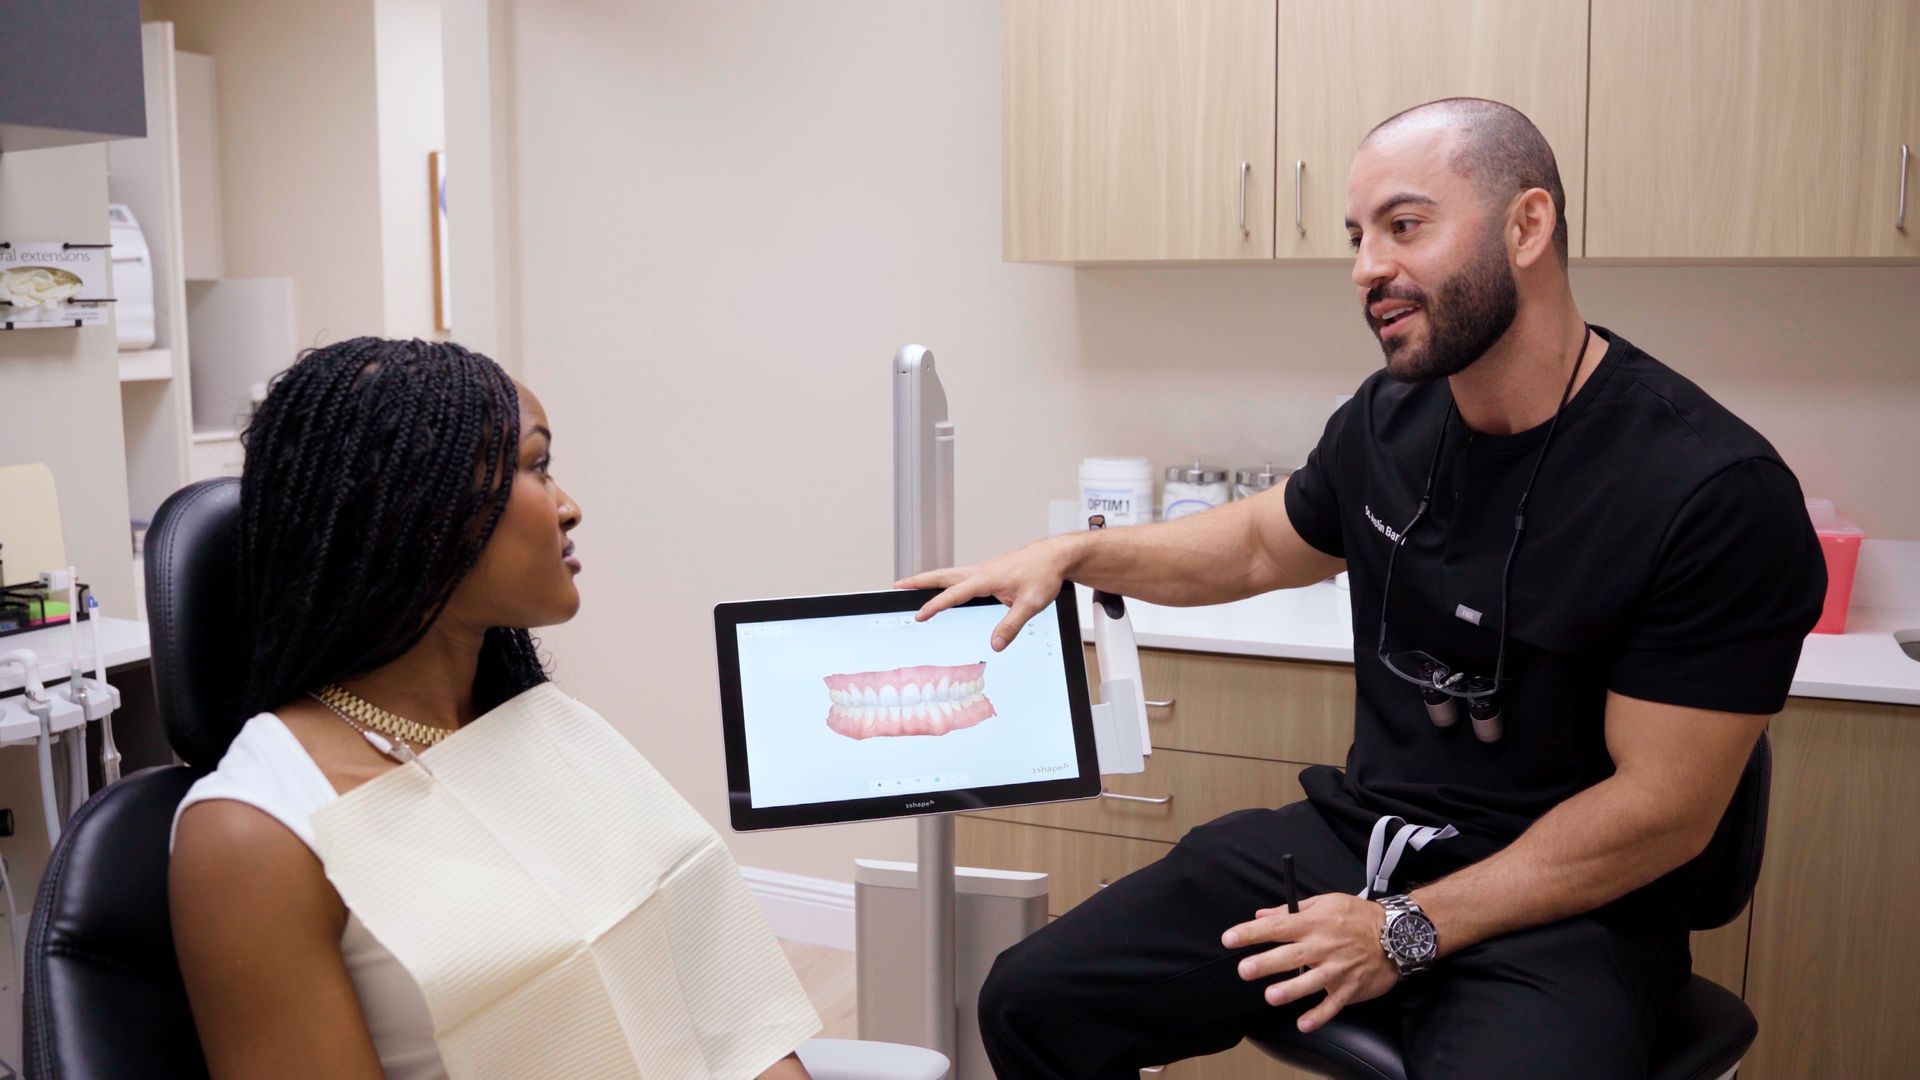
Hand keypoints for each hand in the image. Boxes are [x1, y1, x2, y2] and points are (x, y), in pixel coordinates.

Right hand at [894, 535, 1079, 650]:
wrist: (1054, 556)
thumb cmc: (1043, 575)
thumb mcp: (1031, 604)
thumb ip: (1012, 625)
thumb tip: (996, 644)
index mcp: (986, 578)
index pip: (954, 594)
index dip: (935, 605)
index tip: (919, 615)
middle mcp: (980, 571)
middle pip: (941, 576)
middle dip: (917, 581)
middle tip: (895, 586)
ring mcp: (983, 570)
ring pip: (949, 574)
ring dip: (929, 579)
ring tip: (910, 585)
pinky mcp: (988, 572)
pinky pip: (960, 576)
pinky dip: (945, 580)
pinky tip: (945, 588)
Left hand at [1221, 894, 1400, 1032]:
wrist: (1398, 934)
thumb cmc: (1358, 916)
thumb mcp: (1326, 902)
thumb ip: (1291, 909)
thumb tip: (1260, 915)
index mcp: (1314, 923)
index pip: (1277, 927)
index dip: (1251, 933)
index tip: (1229, 939)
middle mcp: (1323, 946)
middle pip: (1290, 956)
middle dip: (1266, 963)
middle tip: (1244, 970)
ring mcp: (1337, 969)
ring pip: (1310, 982)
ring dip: (1291, 990)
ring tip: (1271, 996)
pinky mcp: (1349, 988)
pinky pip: (1333, 1004)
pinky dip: (1319, 1015)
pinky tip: (1303, 1024)